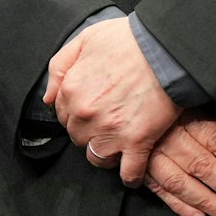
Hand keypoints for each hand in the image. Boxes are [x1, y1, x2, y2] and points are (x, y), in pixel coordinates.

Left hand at [45, 17, 180, 186]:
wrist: (166, 48)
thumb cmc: (129, 40)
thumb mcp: (85, 39)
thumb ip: (60, 67)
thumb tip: (48, 97)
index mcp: (71, 90)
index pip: (63, 115)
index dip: (77, 112)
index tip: (92, 109)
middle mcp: (85, 114)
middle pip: (78, 137)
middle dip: (90, 131)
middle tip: (108, 120)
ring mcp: (110, 131)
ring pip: (97, 158)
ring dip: (105, 154)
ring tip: (117, 146)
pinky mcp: (137, 142)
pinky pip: (129, 172)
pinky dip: (131, 176)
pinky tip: (133, 172)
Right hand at [138, 111, 215, 215]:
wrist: (128, 103)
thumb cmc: (163, 101)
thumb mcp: (190, 100)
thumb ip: (210, 118)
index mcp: (186, 117)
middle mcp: (170, 137)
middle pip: (203, 164)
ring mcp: (153, 155)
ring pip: (182, 182)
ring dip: (207, 201)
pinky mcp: (141, 169)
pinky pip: (161, 191)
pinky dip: (180, 207)